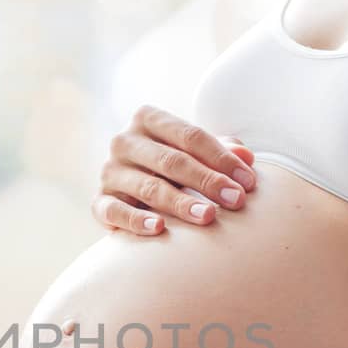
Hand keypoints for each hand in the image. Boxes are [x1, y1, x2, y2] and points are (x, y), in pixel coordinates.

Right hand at [93, 104, 256, 235]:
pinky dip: (137, 220)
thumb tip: (246, 157)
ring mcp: (110, 172)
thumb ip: (222, 152)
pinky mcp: (99, 201)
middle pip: (171, 160)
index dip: (221, 158)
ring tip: (209, 216)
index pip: (190, 136)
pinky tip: (160, 228)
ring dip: (181, 203)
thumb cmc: (174, 166)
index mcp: (148, 119)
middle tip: (236, 200)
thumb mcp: (197, 153)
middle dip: (207, 181)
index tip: (248, 181)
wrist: (134, 190)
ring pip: (149, 187)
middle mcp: (124, 141)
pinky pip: (116, 211)